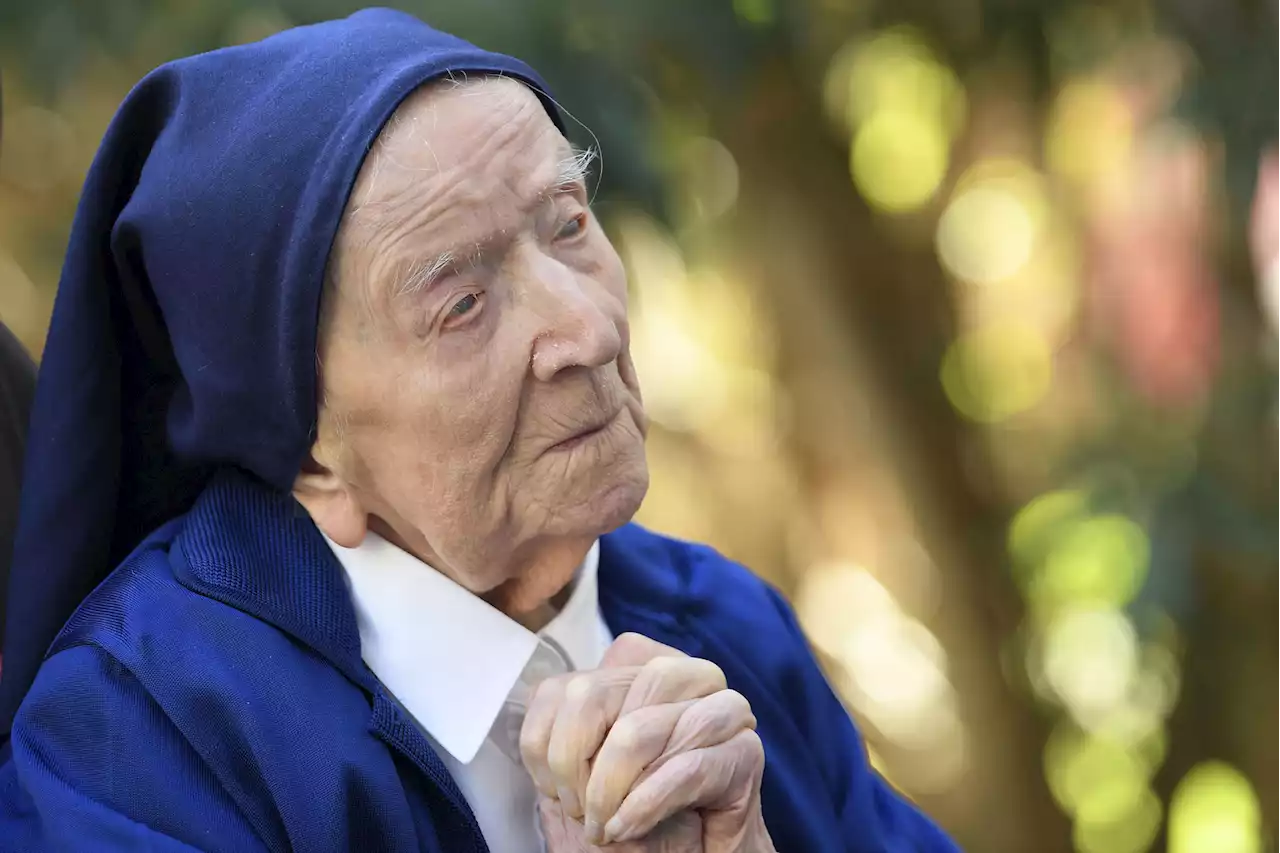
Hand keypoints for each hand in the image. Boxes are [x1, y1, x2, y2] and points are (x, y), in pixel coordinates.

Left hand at [520, 632, 775, 851]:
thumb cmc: (639, 825)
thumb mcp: (584, 781)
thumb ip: (563, 739)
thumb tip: (543, 710)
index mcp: (638, 670)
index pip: (566, 686)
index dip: (547, 744)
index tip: (556, 792)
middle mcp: (681, 675)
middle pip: (594, 695)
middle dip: (573, 766)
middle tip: (582, 815)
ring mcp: (719, 708)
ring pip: (637, 729)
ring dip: (609, 789)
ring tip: (606, 827)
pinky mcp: (745, 752)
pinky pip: (684, 767)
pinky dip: (645, 804)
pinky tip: (628, 828)